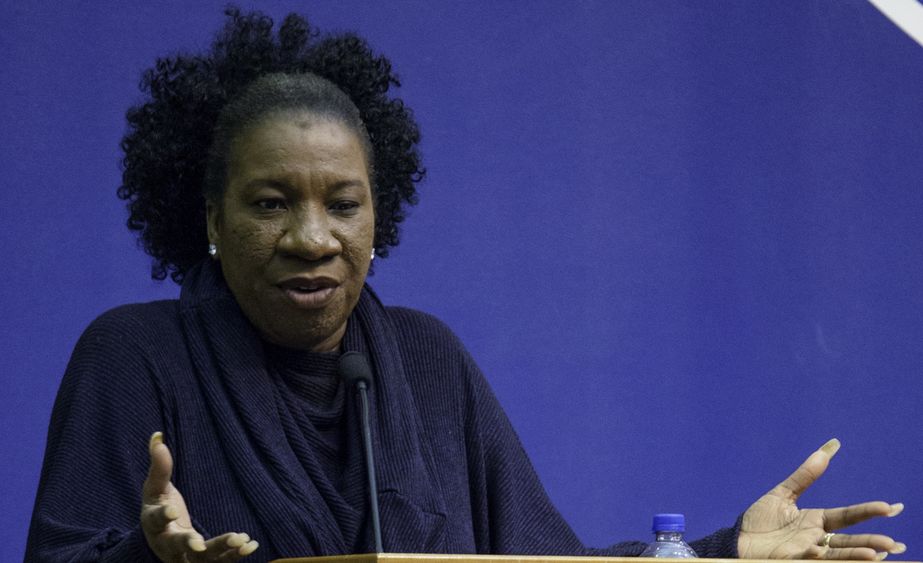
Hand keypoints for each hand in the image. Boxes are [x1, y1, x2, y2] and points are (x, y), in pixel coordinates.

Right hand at [142, 432, 258, 561]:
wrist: (162, 538)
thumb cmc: (159, 507)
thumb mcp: (155, 489)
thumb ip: (159, 466)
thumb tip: (158, 435)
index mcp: (153, 525)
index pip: (156, 521)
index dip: (164, 516)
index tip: (173, 511)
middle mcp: (167, 545)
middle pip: (176, 547)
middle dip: (188, 544)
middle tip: (198, 544)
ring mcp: (186, 557)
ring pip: (202, 559)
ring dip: (220, 551)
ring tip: (239, 539)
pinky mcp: (204, 561)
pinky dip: (234, 557)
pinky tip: (250, 545)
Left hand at [738, 439, 905, 559]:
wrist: (737, 540)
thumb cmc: (759, 519)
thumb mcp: (783, 493)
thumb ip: (805, 474)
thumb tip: (830, 447)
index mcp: (816, 521)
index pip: (848, 516)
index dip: (869, 511)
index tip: (892, 508)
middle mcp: (816, 539)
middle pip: (849, 540)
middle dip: (871, 542)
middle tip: (894, 545)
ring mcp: (806, 552)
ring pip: (837, 554)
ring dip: (857, 554)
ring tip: (878, 554)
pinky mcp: (792, 560)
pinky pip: (810, 560)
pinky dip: (821, 557)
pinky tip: (828, 553)